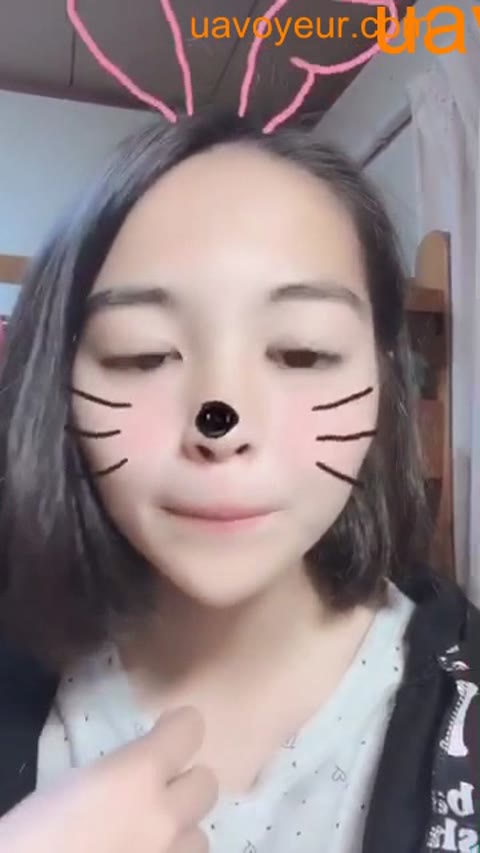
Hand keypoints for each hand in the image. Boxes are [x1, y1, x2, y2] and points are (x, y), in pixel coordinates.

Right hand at [0, 705, 217, 852]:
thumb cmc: (31, 837)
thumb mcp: (71, 785)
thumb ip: (117, 774)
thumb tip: (132, 775)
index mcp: (137, 775)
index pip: (190, 729)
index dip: (177, 729)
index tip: (164, 734)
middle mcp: (165, 815)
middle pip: (207, 784)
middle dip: (183, 785)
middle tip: (154, 793)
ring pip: (199, 836)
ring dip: (177, 833)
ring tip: (146, 838)